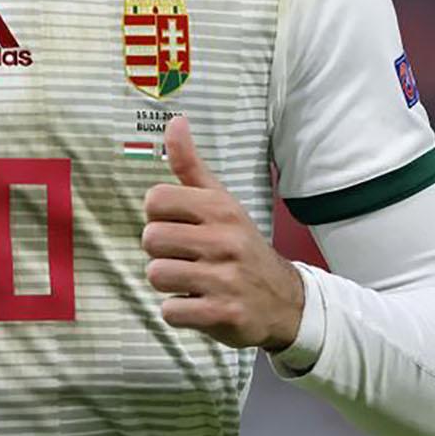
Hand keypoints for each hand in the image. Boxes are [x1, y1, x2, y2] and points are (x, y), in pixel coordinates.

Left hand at [142, 115, 304, 351]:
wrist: (284, 300)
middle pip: (150, 239)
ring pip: (156, 274)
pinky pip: (170, 310)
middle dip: (161, 251)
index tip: (176, 224)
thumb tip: (175, 121)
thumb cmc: (240, 245)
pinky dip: (178, 311)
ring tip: (191, 279)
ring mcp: (224, 279)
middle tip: (186, 256)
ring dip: (168, 282)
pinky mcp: (222, 314)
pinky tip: (198, 302)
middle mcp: (224, 241)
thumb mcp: (221, 203)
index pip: (155, 199)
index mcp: (220, 209)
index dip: (157, 215)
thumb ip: (190, 166)